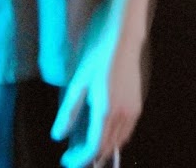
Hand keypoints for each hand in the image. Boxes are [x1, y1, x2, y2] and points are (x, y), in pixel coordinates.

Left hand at [51, 5, 143, 167]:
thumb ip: (68, 112)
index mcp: (105, 111)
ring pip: (119, 141)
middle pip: (107, 147)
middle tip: (73, 156)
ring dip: (103, 149)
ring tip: (85, 148)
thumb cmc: (97, 57)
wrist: (122, 39)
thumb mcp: (78, 83)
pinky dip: (115, 139)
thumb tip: (58, 136)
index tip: (67, 161)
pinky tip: (103, 133)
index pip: (93, 147)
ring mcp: (132, 111)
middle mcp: (122, 115)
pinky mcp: (137, 105)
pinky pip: (127, 131)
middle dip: (90, 157)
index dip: (80, 158)